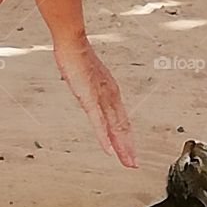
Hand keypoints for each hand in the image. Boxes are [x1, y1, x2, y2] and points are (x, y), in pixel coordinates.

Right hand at [54, 35, 137, 167]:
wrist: (72, 42)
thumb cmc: (77, 57)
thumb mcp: (86, 76)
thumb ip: (90, 86)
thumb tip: (88, 91)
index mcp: (110, 91)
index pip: (121, 119)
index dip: (126, 137)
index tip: (129, 151)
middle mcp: (110, 96)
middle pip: (122, 127)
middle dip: (128, 147)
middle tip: (133, 164)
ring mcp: (100, 98)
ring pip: (114, 128)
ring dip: (121, 147)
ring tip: (127, 161)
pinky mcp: (89, 98)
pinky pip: (99, 122)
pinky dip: (105, 138)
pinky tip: (109, 150)